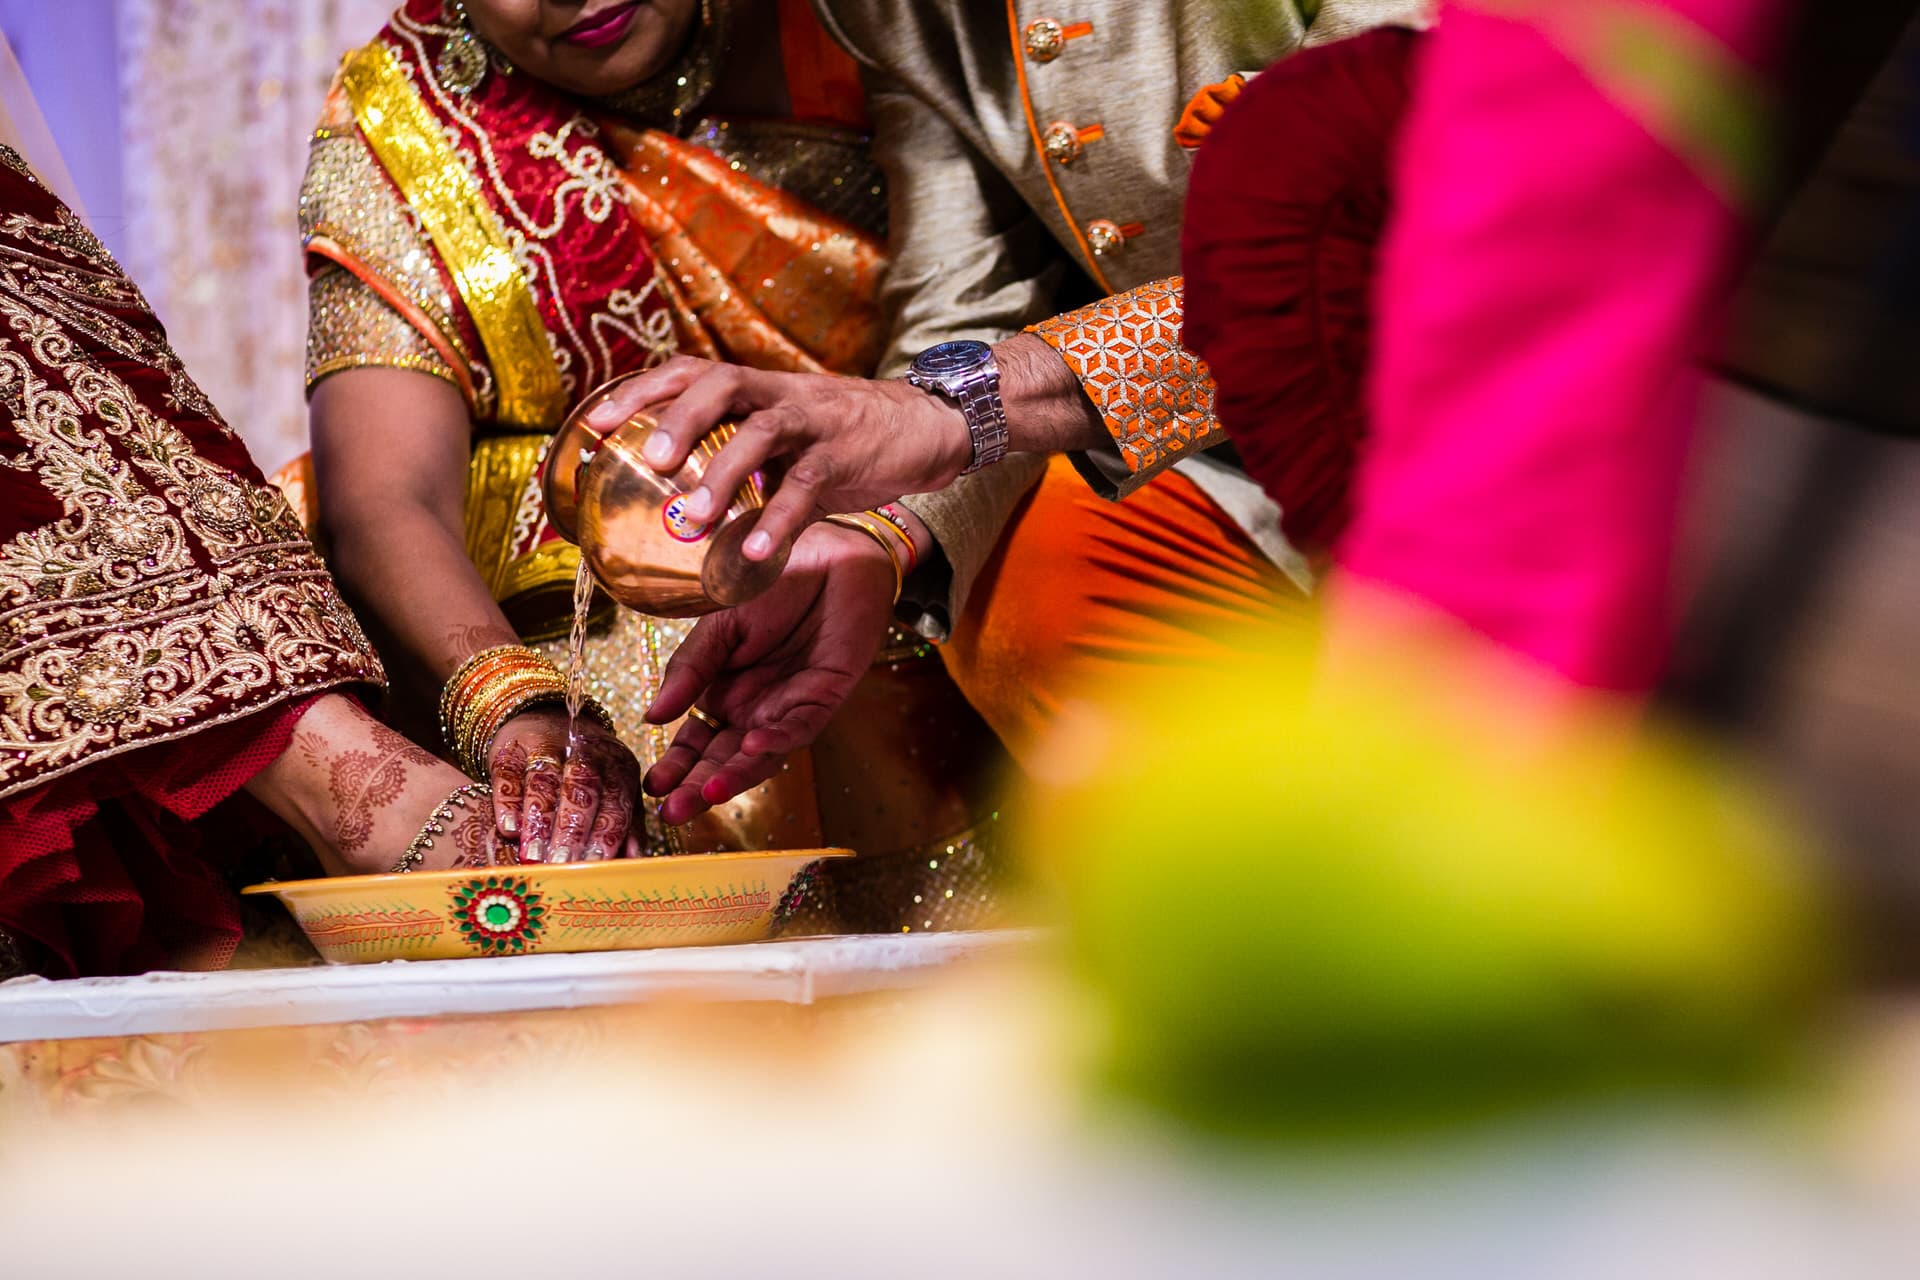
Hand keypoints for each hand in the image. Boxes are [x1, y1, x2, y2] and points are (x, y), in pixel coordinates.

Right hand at [489, 708, 641, 863]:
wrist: (548, 722)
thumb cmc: (589, 775)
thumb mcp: (615, 793)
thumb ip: (628, 827)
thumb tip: (634, 861)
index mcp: (619, 766)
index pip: (616, 801)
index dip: (605, 833)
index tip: (596, 863)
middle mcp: (585, 751)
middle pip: (580, 789)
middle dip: (572, 829)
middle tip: (562, 862)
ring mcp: (546, 746)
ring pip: (544, 782)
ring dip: (539, 820)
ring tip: (532, 855)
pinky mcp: (510, 748)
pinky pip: (508, 773)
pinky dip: (508, 802)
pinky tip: (508, 828)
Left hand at [583, 355, 973, 563]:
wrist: (925, 427)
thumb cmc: (842, 438)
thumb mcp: (784, 438)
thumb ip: (739, 461)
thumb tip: (678, 507)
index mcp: (756, 388)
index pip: (689, 373)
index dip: (640, 392)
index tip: (594, 424)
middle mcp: (778, 395)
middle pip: (719, 384)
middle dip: (678, 418)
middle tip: (647, 459)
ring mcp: (814, 421)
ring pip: (761, 432)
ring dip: (723, 473)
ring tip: (695, 517)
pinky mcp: (845, 455)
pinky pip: (807, 488)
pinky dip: (778, 520)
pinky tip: (752, 552)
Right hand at [641, 523, 898, 823]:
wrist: (825, 552)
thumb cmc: (772, 587)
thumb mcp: (717, 628)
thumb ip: (689, 671)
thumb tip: (651, 719)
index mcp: (724, 695)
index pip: (696, 741)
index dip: (676, 765)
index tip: (652, 787)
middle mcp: (755, 710)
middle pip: (724, 758)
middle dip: (698, 786)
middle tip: (671, 812)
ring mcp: (788, 707)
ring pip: (761, 755)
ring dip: (735, 776)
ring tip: (706, 794)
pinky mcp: (824, 697)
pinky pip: (800, 726)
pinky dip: (778, 740)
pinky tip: (754, 747)